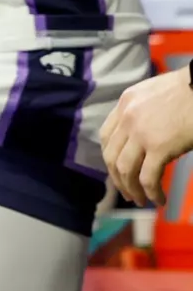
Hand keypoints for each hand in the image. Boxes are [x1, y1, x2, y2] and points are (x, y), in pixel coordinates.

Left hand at [102, 69, 192, 207]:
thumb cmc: (188, 90)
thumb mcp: (154, 95)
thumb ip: (143, 113)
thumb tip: (145, 137)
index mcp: (125, 103)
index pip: (106, 136)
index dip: (110, 157)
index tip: (117, 171)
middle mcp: (127, 118)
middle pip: (111, 156)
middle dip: (117, 179)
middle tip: (128, 193)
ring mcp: (141, 133)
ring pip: (125, 169)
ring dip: (131, 189)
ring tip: (141, 201)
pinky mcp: (159, 147)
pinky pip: (147, 177)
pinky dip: (150, 192)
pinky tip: (158, 199)